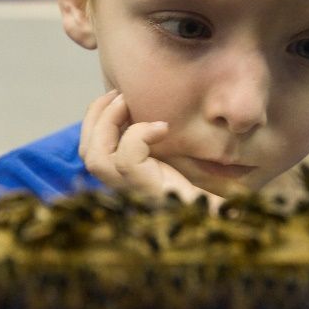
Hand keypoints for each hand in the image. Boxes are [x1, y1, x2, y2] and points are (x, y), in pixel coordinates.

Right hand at [78, 90, 217, 204]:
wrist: (221, 214)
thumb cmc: (204, 188)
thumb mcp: (172, 157)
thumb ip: (154, 141)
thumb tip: (141, 107)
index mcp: (125, 181)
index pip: (90, 152)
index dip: (94, 121)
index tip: (115, 98)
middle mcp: (124, 190)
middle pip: (87, 153)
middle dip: (96, 116)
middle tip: (119, 94)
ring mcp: (134, 194)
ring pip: (96, 158)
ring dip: (108, 122)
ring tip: (128, 102)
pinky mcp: (149, 192)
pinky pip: (127, 159)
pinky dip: (139, 134)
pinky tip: (163, 127)